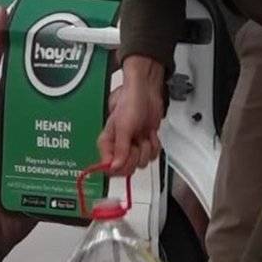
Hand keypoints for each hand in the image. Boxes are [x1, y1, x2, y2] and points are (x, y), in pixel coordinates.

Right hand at [97, 56, 163, 175]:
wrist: (147, 92)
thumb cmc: (131, 102)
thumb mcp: (123, 126)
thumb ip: (120, 148)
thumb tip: (114, 166)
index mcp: (107, 143)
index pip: (108, 168)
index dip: (119, 167)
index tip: (126, 157)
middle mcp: (118, 147)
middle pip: (126, 169)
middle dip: (135, 156)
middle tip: (136, 143)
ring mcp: (132, 146)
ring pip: (140, 163)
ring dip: (146, 149)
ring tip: (143, 135)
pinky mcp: (145, 144)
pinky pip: (151, 156)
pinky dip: (154, 146)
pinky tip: (149, 135)